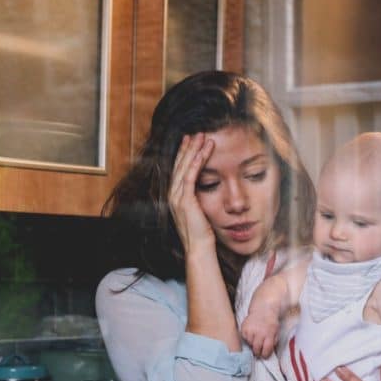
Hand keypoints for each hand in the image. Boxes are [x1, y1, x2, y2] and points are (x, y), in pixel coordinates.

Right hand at [168, 133, 215, 253]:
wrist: (199, 247)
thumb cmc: (203, 231)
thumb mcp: (200, 210)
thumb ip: (199, 196)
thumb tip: (207, 186)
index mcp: (175, 196)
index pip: (179, 169)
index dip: (184, 154)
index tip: (191, 141)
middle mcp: (173, 194)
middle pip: (179, 164)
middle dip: (188, 147)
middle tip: (196, 133)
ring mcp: (176, 197)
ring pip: (184, 167)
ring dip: (193, 150)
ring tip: (202, 137)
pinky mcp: (184, 200)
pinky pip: (190, 176)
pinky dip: (197, 162)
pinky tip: (203, 151)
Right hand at [240, 308, 279, 357]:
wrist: (263, 310)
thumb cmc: (271, 323)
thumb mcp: (276, 332)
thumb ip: (273, 342)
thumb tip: (268, 352)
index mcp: (269, 334)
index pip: (266, 349)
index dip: (265, 355)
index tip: (264, 356)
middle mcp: (259, 333)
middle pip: (256, 349)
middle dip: (258, 352)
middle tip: (258, 351)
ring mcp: (250, 330)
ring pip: (249, 343)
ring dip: (252, 344)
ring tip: (255, 339)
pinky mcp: (244, 328)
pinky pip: (244, 338)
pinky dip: (247, 338)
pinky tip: (251, 334)